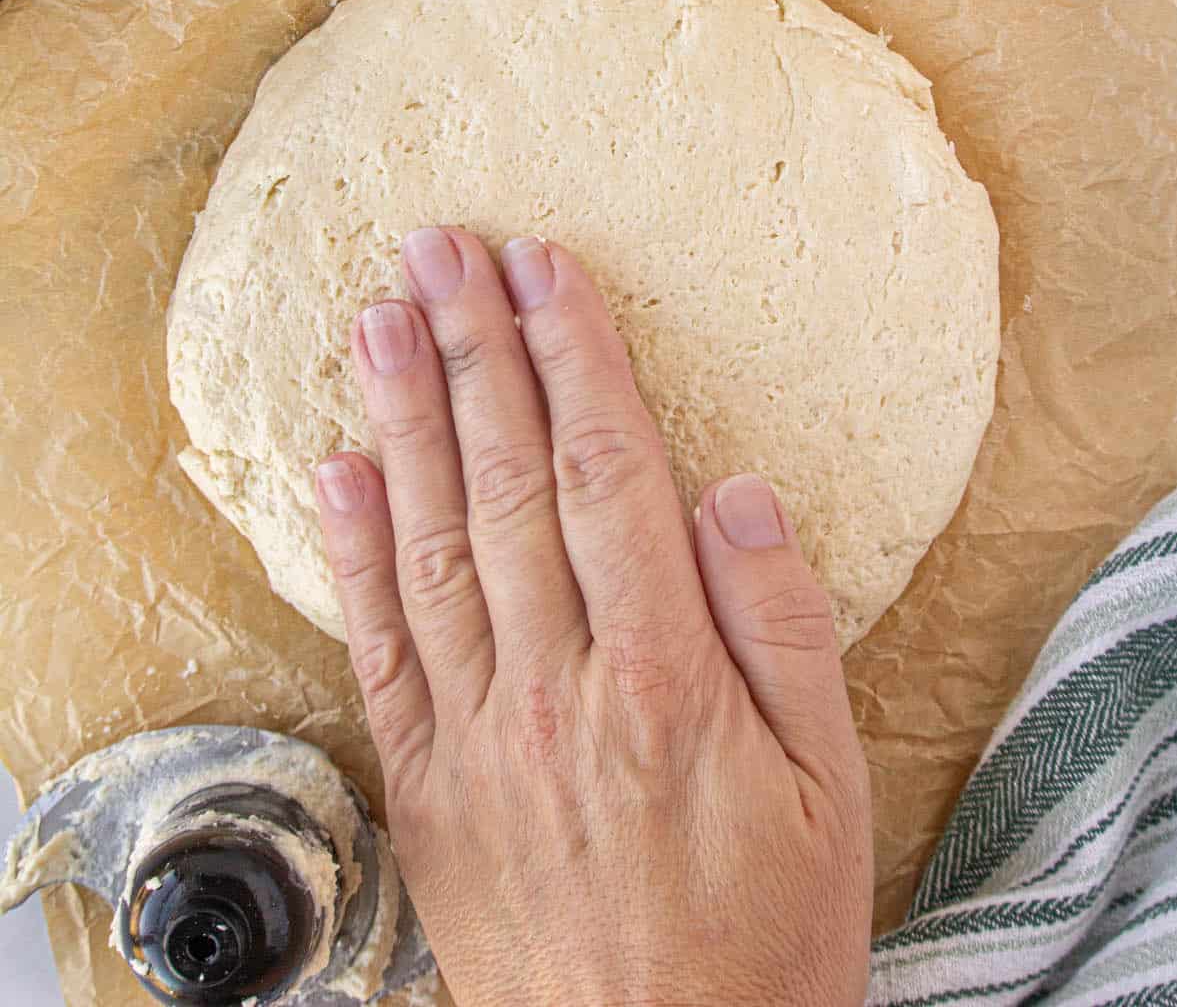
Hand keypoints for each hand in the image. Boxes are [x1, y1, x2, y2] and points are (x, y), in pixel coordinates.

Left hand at [316, 229, 872, 1006]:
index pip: (609, 473)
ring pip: (431, 542)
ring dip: (402, 419)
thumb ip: (783, 628)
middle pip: (508, 481)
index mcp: (664, 677)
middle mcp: (556, 687)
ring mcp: (476, 735)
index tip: (542, 268)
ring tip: (380, 315)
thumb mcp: (832, 789)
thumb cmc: (762, 938)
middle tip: (441, 246)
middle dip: (473, 351)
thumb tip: (733, 491)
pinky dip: (352, 551)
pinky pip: (378, 648)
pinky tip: (337, 468)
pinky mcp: (425, 784)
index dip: (572, 358)